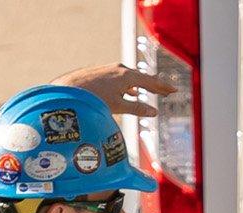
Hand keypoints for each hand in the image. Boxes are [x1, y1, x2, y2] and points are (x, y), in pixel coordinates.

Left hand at [52, 63, 177, 116]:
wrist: (68, 90)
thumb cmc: (92, 98)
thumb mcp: (118, 106)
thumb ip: (137, 108)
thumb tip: (154, 112)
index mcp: (127, 76)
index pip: (151, 81)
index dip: (163, 87)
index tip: (174, 90)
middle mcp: (119, 69)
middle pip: (142, 78)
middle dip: (154, 85)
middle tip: (166, 91)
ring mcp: (109, 70)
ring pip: (130, 77)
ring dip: (141, 85)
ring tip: (150, 91)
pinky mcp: (101, 73)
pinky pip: (121, 78)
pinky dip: (129, 85)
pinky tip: (129, 91)